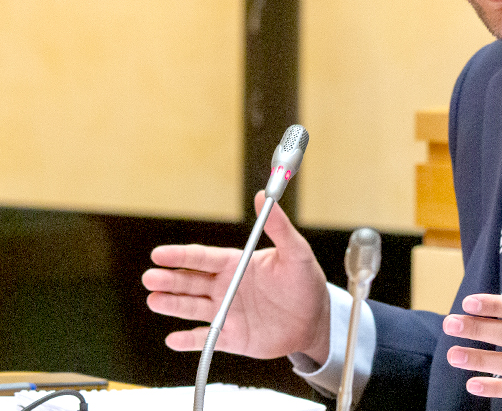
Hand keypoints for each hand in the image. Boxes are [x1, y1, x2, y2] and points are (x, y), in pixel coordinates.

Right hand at [142, 191, 331, 363]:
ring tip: (154, 300)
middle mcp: (226, 287)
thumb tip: (264, 196)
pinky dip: (189, 341)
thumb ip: (279, 227)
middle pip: (190, 282)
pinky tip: (173, 339)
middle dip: (170, 279)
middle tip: (150, 277)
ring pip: (192, 308)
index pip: (202, 258)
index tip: (158, 254)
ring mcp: (226, 313)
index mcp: (237, 264)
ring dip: (173, 304)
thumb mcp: (296, 253)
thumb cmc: (305, 283)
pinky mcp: (231, 338)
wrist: (315, 321)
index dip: (180, 256)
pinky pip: (206, 339)